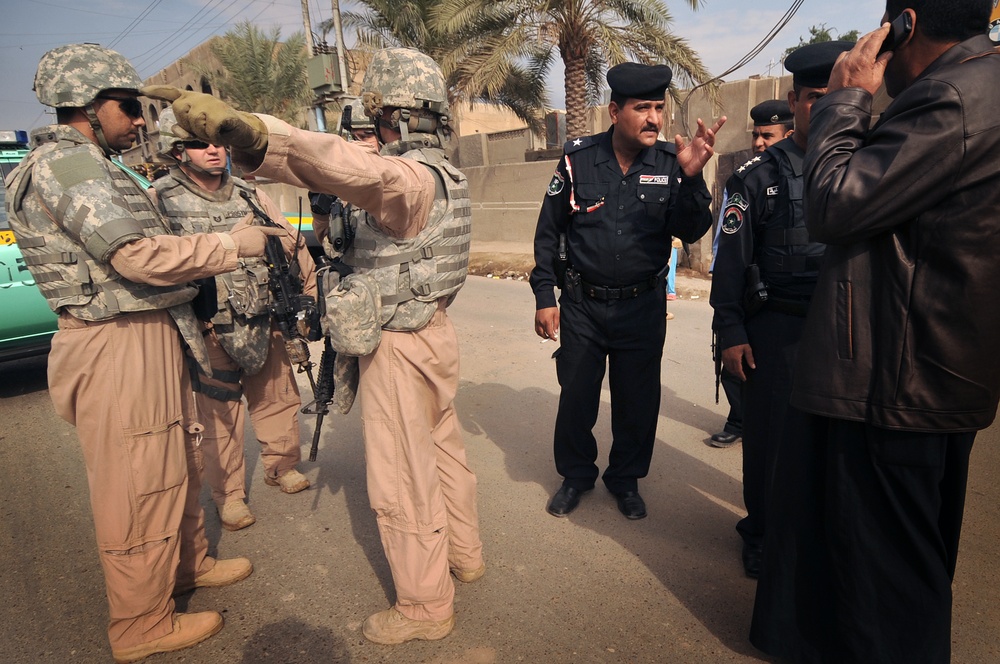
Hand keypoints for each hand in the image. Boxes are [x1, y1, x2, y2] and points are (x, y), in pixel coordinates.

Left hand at [141, 85, 268, 156]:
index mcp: (192, 100)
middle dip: (188, 125)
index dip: (156, 92)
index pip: (171, 93)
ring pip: (194, 123)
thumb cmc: (217, 130)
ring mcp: (210, 103)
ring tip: (214, 131)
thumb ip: (184, 130)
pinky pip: (208, 131)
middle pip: (179, 112)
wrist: (242, 131)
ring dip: (203, 133)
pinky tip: (221, 134)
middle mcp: (199, 98)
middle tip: (204, 129)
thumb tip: (174, 129)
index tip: (140, 90)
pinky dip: (214, 137)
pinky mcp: (220, 113)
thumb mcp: (198, 132)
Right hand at [228, 223, 289, 257]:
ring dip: (257, 247)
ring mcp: (262, 244)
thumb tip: (250, 214)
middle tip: (249, 242)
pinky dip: (256, 253)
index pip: (271, 230)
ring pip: (263, 247)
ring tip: (248, 245)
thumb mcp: (241, 224)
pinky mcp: (261, 252)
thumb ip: (248, 219)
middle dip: (259, 241)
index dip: (279, 231)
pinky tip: (249, 250)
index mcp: (259, 229)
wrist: (233, 245)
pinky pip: (260, 253)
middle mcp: (263, 237)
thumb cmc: (236, 235)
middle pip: (265, 240)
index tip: (285, 233)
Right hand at [535, 306, 558, 339]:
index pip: (549, 333)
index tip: (554, 339)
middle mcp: (541, 322)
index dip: (552, 337)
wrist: (544, 301)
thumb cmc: (551, 307)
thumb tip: (555, 331)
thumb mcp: (556, 315)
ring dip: (542, 335)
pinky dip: (539, 332)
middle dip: (547, 337)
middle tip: (551, 338)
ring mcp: (537, 321)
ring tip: (546, 335)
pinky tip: (542, 331)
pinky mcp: (536, 320)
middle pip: (543, 334)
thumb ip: (556, 324)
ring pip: (538, 332)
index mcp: (547, 321)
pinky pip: (536, 328)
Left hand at [676, 116, 726, 176]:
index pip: (701, 130)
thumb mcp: (679, 150)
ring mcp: (705, 149)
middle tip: (724, 118)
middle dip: (718, 125)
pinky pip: (709, 152)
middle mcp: (703, 143)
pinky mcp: (705, 157)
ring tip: (709, 131)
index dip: (701, 125)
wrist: (686, 170)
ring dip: (712, 136)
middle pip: (712, 132)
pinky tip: (707, 146)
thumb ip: (679, 143)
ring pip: (712, 141)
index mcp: (697, 139)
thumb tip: (677, 136)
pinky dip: (709, 149)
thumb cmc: (685, 159)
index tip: (699, 120)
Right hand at [722, 343, 754, 380]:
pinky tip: (731, 367)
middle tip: (742, 376)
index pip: (738, 370)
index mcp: (735, 359)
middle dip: (737, 375)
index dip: (741, 376)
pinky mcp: (723, 355)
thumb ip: (750, 358)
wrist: (731, 333)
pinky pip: (725, 364)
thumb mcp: (747, 349)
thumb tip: (753, 366)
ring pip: (728, 368)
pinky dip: (728, 368)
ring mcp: (725, 358)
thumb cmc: (739, 340)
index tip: (744, 378)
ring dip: (733, 372)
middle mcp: (729, 359)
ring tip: (737, 373)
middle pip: (733, 371)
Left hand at [827, 23, 892, 94]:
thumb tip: (888, 53)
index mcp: (863, 60)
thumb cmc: (860, 94)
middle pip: (864, 39)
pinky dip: (854, 51)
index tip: (887, 26)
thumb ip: (882, 63)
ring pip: (855, 46)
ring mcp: (842, 60)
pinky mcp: (836, 65)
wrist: (841, 104)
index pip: (875, 39)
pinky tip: (858, 54)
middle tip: (881, 31)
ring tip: (872, 42)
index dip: (882, 31)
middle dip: (873, 34)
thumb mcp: (876, 80)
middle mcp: (851, 57)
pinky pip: (847, 53)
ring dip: (864, 42)